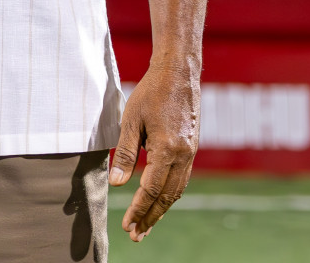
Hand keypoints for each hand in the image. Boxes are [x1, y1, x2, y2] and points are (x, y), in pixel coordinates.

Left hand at [110, 63, 200, 241]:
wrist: (179, 73)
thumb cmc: (151, 93)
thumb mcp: (130, 121)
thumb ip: (124, 154)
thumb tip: (117, 184)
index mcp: (167, 149)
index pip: (150, 189)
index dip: (138, 210)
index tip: (127, 227)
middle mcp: (183, 155)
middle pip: (166, 196)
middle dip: (151, 218)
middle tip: (136, 236)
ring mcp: (191, 153)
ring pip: (176, 190)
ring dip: (161, 209)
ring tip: (147, 225)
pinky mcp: (192, 148)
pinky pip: (182, 179)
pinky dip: (170, 194)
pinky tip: (159, 200)